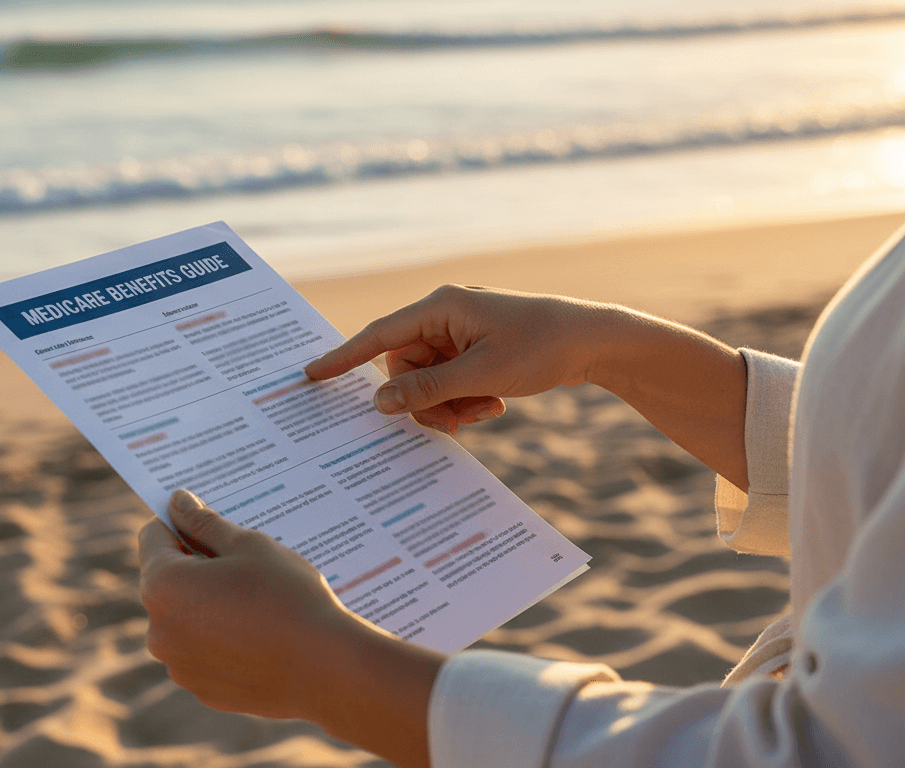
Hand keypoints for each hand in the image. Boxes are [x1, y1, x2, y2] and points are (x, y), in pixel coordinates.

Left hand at [138, 490, 443, 767]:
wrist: (326, 667)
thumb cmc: (288, 596)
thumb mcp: (249, 545)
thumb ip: (205, 523)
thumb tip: (178, 501)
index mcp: (163, 585)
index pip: (152, 537)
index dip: (179, 523)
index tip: (209, 524)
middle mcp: (158, 630)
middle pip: (166, 581)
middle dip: (195, 567)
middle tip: (242, 565)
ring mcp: (179, 665)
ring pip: (184, 619)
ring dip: (206, 605)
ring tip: (255, 602)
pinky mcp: (203, 690)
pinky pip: (202, 652)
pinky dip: (220, 640)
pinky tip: (258, 635)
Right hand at [306, 285, 613, 433]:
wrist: (594, 341)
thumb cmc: (541, 347)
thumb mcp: (481, 376)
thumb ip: (428, 390)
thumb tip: (380, 403)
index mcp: (440, 308)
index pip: (378, 335)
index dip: (342, 358)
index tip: (309, 376)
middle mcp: (444, 315)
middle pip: (405, 368)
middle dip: (424, 400)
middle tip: (456, 421)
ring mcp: (460, 332)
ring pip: (428, 380)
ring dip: (449, 404)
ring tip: (484, 411)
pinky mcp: (475, 348)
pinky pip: (450, 380)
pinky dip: (464, 398)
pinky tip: (493, 405)